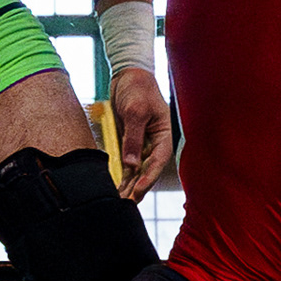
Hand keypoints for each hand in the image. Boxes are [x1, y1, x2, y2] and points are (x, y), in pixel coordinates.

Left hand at [108, 66, 174, 196]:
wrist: (128, 75)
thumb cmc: (137, 89)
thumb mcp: (136, 111)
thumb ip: (133, 138)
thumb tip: (131, 164)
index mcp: (164, 136)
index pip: (158, 162)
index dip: (148, 179)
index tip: (138, 191)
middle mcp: (155, 143)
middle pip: (147, 171)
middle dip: (137, 188)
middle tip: (125, 204)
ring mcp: (143, 144)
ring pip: (137, 170)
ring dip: (129, 185)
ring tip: (118, 202)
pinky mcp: (130, 143)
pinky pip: (127, 163)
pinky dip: (122, 176)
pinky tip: (115, 188)